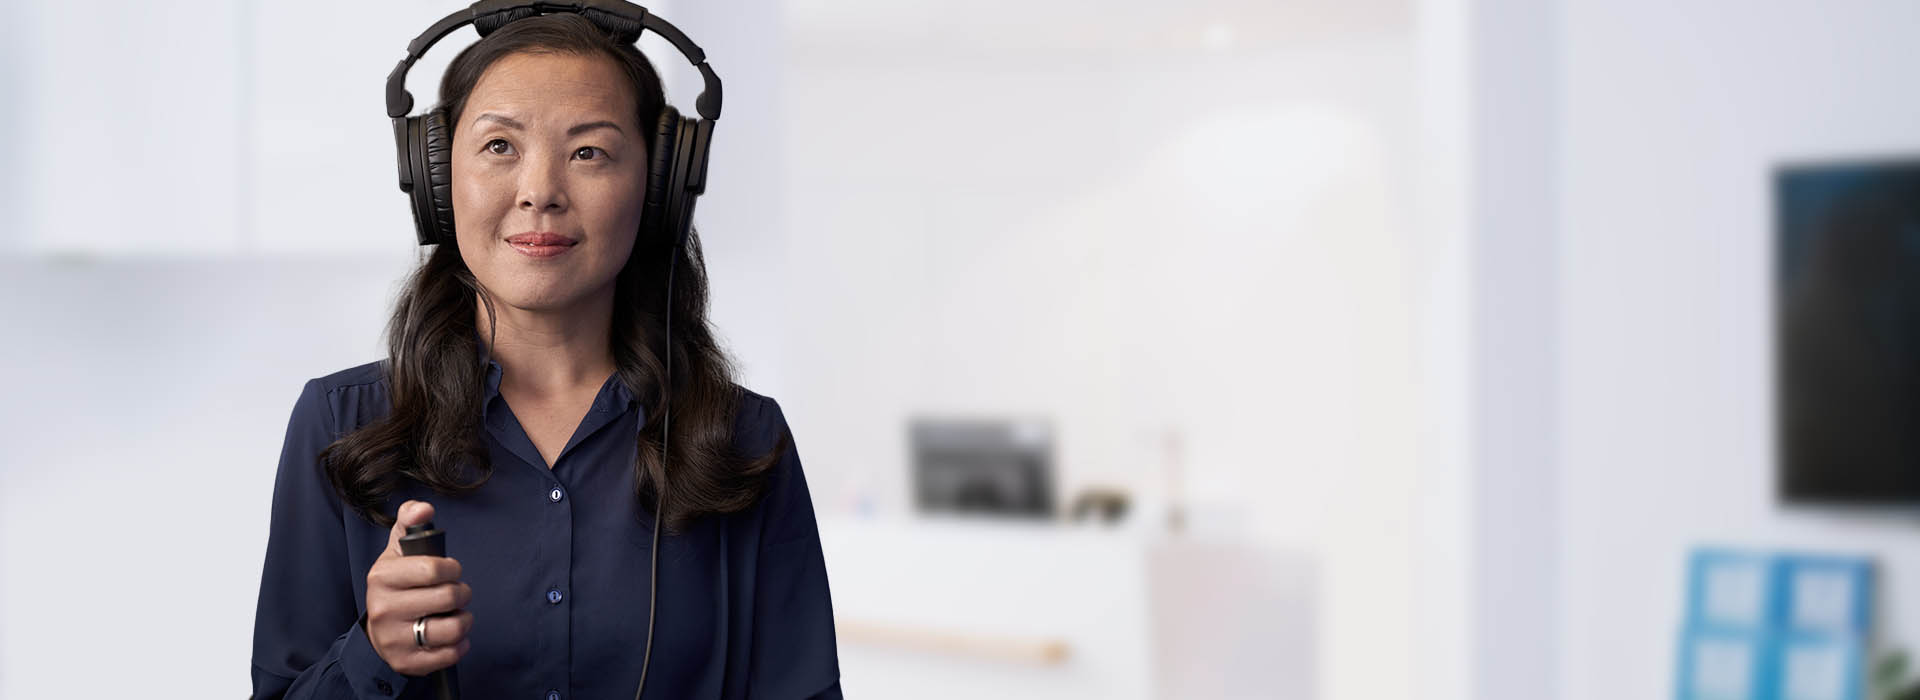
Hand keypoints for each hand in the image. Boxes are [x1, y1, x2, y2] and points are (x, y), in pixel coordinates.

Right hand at [364, 500, 473, 674]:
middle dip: (462, 593)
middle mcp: (383, 608)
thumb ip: (410, 523)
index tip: (451, 571)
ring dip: (464, 620)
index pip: (433, 569)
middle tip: (458, 593)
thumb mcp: (397, 550)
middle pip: (447, 598)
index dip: (452, 569)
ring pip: (450, 629)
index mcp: (382, 576)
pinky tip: (454, 637)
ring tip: (458, 615)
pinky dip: (460, 645)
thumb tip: (424, 508)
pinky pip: (448, 655)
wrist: (378, 630)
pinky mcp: (405, 662)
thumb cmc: (397, 584)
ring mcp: (393, 638)